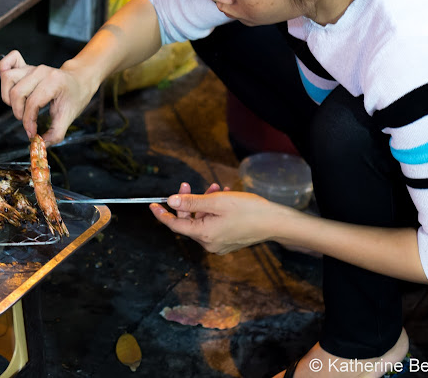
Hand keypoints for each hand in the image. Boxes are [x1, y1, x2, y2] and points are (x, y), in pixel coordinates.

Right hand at [0, 50, 95, 143]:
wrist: (79, 81)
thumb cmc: (74, 96)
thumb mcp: (69, 116)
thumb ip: (55, 133)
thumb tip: (41, 144)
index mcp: (54, 81)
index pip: (33, 102)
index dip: (29, 121)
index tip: (32, 133)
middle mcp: (41, 71)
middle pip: (17, 92)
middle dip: (19, 112)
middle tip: (27, 121)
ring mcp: (31, 67)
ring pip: (8, 79)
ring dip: (9, 97)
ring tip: (20, 107)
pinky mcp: (25, 67)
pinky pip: (6, 64)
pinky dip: (3, 73)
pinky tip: (10, 87)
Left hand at [150, 185, 277, 254]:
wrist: (275, 222)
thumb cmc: (248, 210)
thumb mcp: (216, 201)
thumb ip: (191, 202)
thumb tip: (170, 202)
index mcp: (204, 235)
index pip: (175, 225)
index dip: (162, 215)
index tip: (152, 205)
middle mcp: (209, 244)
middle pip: (189, 222)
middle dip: (187, 202)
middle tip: (187, 183)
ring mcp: (219, 244)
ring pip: (202, 221)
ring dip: (203, 203)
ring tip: (214, 187)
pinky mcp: (228, 241)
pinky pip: (213, 224)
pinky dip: (213, 211)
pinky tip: (223, 196)